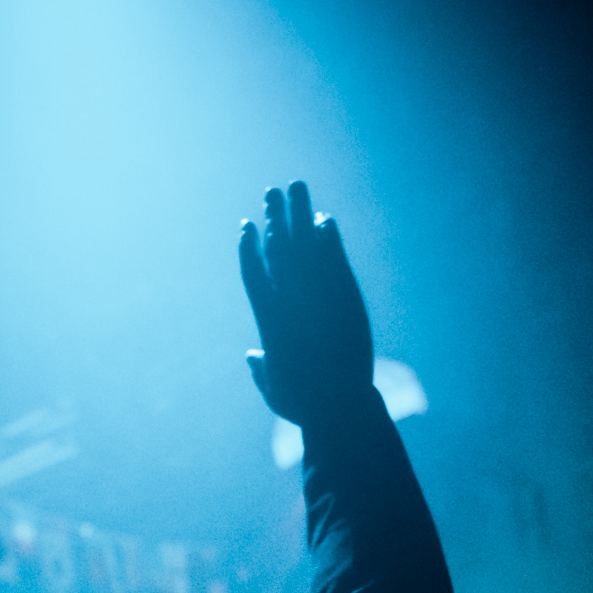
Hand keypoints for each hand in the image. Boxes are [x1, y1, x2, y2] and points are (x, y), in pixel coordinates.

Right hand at [238, 180, 373, 425]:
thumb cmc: (303, 404)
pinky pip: (334, 256)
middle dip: (273, 218)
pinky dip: (328, 236)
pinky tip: (325, 220)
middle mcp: (290, 299)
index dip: (248, 247)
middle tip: (271, 194)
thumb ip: (261, 368)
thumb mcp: (274, 388)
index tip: (246, 226)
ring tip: (296, 188)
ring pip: (306, 243)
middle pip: (278, 248)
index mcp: (268, 318)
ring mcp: (319, 293)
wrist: (340, 404)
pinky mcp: (345, 294)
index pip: (253, 272)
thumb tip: (252, 356)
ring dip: (299, 213)